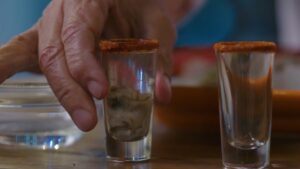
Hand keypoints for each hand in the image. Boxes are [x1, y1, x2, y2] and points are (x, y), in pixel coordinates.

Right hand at [0, 0, 175, 130]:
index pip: (78, 33)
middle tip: (87, 120)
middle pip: (55, 51)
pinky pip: (21, 51)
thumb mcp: (158, 28)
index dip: (84, 65)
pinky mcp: (47, 37)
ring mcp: (51, 23)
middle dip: (69, 89)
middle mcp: (63, 9)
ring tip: (69, 117)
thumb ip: (160, 60)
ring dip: (56, 90)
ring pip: (41, 56)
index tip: (100, 91)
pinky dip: (5, 66)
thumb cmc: (143, 9)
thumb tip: (161, 95)